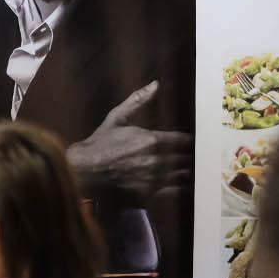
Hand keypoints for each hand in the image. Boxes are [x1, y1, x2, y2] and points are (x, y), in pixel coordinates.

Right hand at [67, 81, 192, 202]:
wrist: (85, 170)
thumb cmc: (101, 142)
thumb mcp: (117, 117)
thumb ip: (138, 101)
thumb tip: (156, 84)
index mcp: (152, 140)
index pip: (184, 140)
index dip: (190, 140)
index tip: (191, 139)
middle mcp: (157, 160)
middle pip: (186, 158)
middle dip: (190, 155)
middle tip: (193, 153)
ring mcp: (154, 179)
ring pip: (183, 174)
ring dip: (186, 170)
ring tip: (188, 167)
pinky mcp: (149, 193)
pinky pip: (174, 191)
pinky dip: (180, 186)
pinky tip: (180, 182)